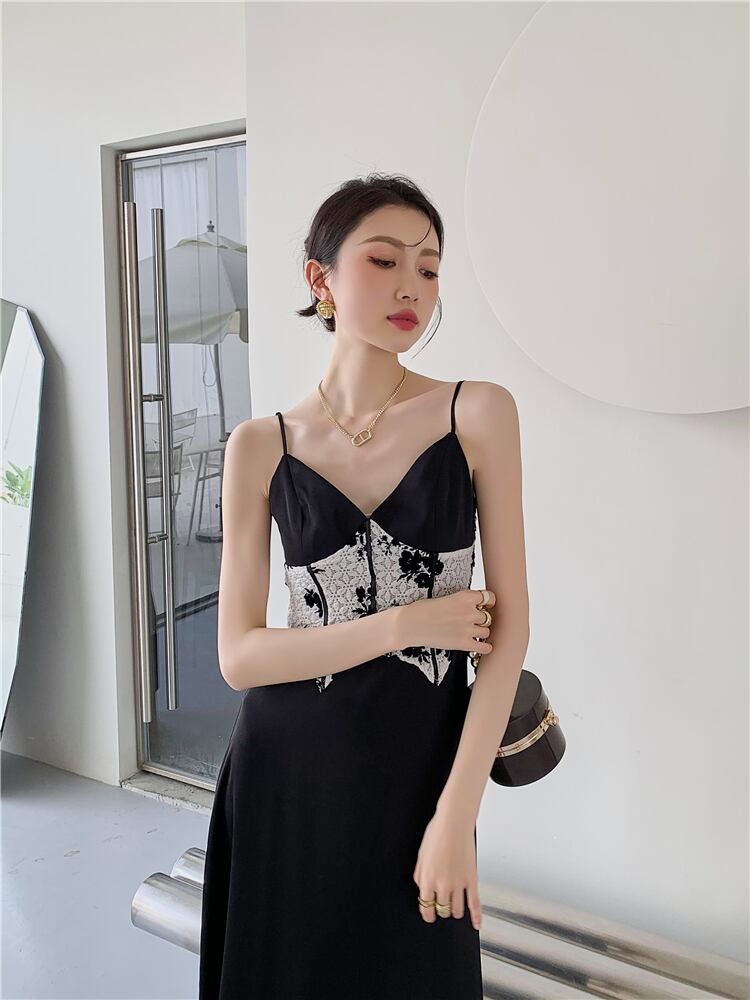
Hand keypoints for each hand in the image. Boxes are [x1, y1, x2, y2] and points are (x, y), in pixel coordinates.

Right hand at [393, 588, 495, 654]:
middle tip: (471, 623)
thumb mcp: (447, 598)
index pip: (490, 597)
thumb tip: (477, 608)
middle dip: (480, 620)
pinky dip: (484, 648)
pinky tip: (478, 646)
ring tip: (469, 634)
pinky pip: (484, 647)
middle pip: (488, 617)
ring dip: (480, 633)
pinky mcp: (463, 643)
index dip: (488, 602)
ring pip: (486, 632)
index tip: (485, 606)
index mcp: (465, 597)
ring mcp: (467, 628)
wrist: (410, 624)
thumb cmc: (423, 610)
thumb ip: (463, 602)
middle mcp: (469, 611)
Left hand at [413, 809, 481, 929]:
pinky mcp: (472, 879)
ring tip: (454, 907)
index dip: (427, 913)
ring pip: (457, 911)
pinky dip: (476, 916)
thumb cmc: (436, 834)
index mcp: (427, 879)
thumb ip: (419, 875)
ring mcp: (458, 883)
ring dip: (455, 911)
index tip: (429, 915)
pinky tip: (476, 923)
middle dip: (441, 910)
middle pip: (442, 910)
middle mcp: (442, 884)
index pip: (426, 906)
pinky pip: (475, 903)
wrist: (454, 822)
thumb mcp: (420, 855)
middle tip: (442, 907)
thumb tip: (421, 889)